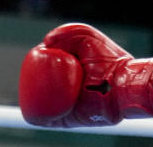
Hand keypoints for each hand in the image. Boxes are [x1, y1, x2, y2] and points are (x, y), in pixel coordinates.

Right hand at [19, 23, 152, 126]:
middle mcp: (70, 90)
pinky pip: (50, 120)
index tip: (33, 59)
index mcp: (73, 73)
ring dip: (33, 99)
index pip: (49, 69)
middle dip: (32, 82)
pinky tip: (32, 110)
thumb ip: (65, 32)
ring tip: (27, 90)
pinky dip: (39, 117)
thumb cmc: (109, 57)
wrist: (125, 83)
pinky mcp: (73, 120)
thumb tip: (45, 43)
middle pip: (44, 86)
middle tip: (29, 74)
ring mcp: (71, 106)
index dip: (37, 65)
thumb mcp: (85, 35)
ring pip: (44, 104)